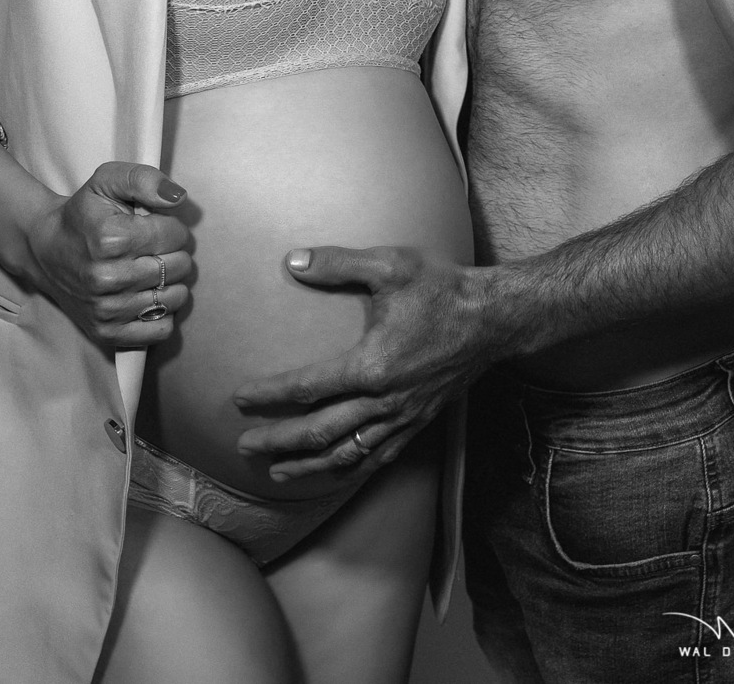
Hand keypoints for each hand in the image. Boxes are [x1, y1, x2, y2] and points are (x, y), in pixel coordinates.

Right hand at [26, 162, 191, 347]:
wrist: (45, 249)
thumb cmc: (83, 214)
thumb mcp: (107, 181)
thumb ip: (144, 179)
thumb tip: (178, 197)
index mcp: (112, 238)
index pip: (176, 235)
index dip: (172, 226)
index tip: (154, 226)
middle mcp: (109, 278)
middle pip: (179, 266)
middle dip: (174, 252)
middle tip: (153, 248)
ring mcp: (107, 309)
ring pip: (175, 298)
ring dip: (171, 282)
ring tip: (151, 270)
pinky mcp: (107, 332)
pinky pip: (161, 330)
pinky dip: (163, 313)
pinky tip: (147, 295)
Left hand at [233, 245, 492, 479]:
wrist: (494, 318)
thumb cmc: (441, 288)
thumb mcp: (390, 264)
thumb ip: (338, 263)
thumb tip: (293, 261)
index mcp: (372, 365)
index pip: (308, 387)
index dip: (271, 395)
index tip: (240, 398)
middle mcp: (385, 400)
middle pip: (320, 432)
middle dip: (279, 442)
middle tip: (244, 446)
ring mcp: (403, 416)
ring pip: (348, 454)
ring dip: (309, 466)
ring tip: (278, 472)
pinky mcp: (420, 421)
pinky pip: (380, 455)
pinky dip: (352, 468)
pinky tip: (338, 471)